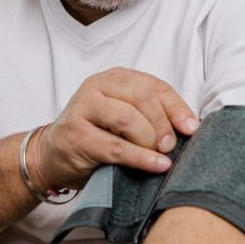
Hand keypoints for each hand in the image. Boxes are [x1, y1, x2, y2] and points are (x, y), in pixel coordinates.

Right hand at [36, 68, 199, 190]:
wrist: (53, 155)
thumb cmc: (96, 135)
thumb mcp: (123, 117)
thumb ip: (151, 114)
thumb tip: (190, 127)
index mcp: (114, 78)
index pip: (154, 86)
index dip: (177, 107)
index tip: (192, 128)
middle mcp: (96, 87)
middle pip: (142, 97)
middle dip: (163, 123)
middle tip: (171, 145)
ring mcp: (83, 110)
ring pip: (128, 119)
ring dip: (150, 140)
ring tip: (160, 155)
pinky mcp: (77, 137)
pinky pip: (116, 148)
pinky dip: (141, 158)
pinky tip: (156, 165)